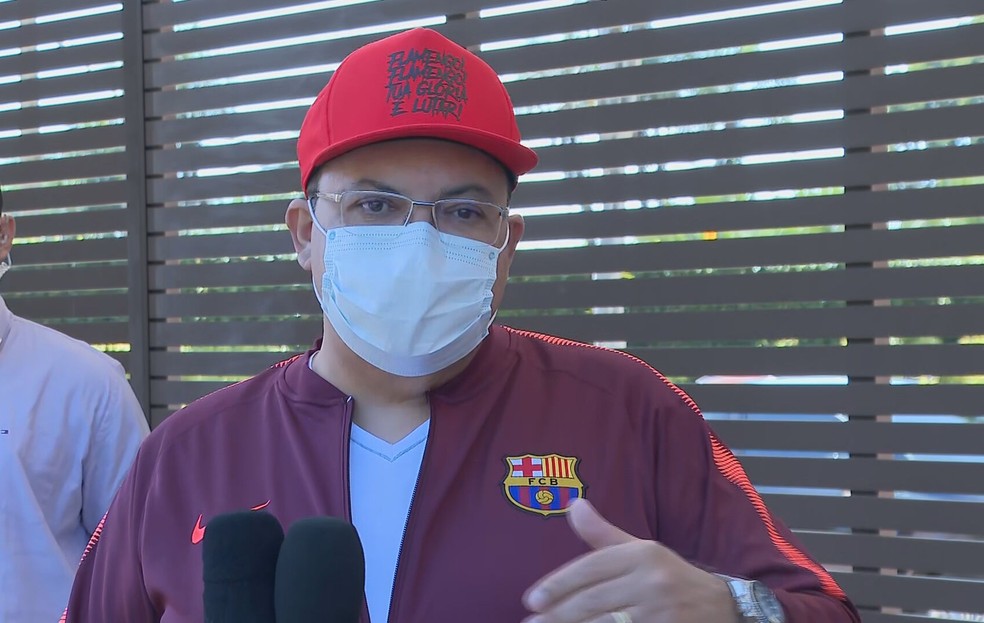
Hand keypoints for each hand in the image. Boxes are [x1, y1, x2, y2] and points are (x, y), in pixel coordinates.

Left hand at [522, 498, 738, 622]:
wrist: (721, 606)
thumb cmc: (669, 576)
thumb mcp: (640, 550)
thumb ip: (602, 534)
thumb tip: (572, 504)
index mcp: (643, 554)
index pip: (591, 567)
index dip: (559, 584)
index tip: (532, 599)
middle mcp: (652, 580)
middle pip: (594, 600)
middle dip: (558, 614)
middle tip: (531, 622)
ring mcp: (661, 612)